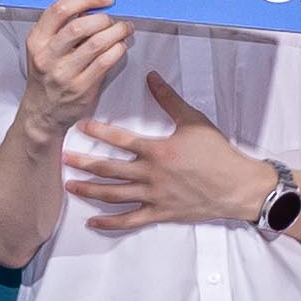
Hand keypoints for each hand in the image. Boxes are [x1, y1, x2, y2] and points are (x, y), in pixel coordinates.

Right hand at [6, 0, 132, 144]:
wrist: (42, 113)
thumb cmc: (47, 76)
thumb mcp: (44, 48)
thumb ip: (62, 28)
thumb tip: (94, 8)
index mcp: (37, 40)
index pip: (60, 9)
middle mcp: (48, 56)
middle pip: (80, 25)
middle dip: (104, 18)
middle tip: (114, 18)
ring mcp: (64, 74)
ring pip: (96, 44)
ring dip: (116, 32)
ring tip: (124, 29)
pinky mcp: (80, 88)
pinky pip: (105, 63)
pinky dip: (117, 50)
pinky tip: (120, 46)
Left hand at [61, 76, 280, 236]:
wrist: (237, 186)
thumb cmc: (217, 152)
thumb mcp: (194, 120)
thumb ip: (169, 99)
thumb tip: (152, 76)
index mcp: (156, 150)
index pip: (119, 139)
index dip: (97, 131)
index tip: (80, 126)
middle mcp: (150, 174)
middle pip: (108, 169)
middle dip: (83, 163)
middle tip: (63, 158)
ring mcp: (153, 197)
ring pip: (113, 195)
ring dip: (89, 190)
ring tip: (70, 185)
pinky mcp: (159, 213)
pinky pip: (129, 220)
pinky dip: (109, 223)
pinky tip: (92, 222)